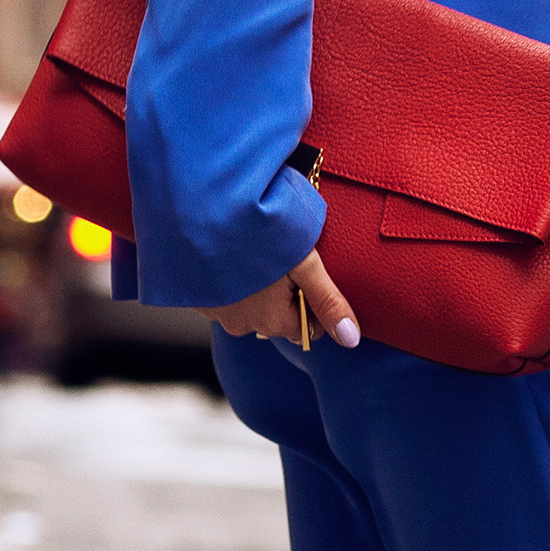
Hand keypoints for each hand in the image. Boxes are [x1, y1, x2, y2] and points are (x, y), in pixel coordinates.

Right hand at [208, 249, 359, 348]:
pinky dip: (232, 278)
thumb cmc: (258, 234)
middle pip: (277, 317)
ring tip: (256, 249)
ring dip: (256, 284)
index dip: (312, 301)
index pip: (306, 328)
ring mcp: (216, 312)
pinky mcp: (197, 295)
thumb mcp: (304, 263)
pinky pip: (224, 294)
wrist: (201, 211)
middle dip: (283, 293)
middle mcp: (242, 325)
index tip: (306, 271)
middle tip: (281, 255)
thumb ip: (328, 301)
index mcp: (271, 322)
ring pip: (249, 305)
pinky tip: (233, 251)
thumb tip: (352, 339)